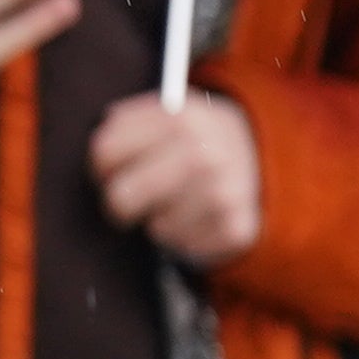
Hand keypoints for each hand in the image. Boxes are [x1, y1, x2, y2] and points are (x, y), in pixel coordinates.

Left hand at [90, 93, 262, 270]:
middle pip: (120, 199)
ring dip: (157, 218)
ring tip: (176, 200)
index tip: (107, 170)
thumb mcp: (168, 112)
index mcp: (180, 118)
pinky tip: (196, 216)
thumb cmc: (196, 137)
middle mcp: (204, 154)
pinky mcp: (236, 228)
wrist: (260, 154)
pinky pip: (182, 246)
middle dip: (117, 201)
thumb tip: (98, 150)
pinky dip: (184, 236)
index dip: (99, 166)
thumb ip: (127, 121)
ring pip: (153, 227)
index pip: (104, 151)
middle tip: (128, 197)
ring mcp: (224, 193)